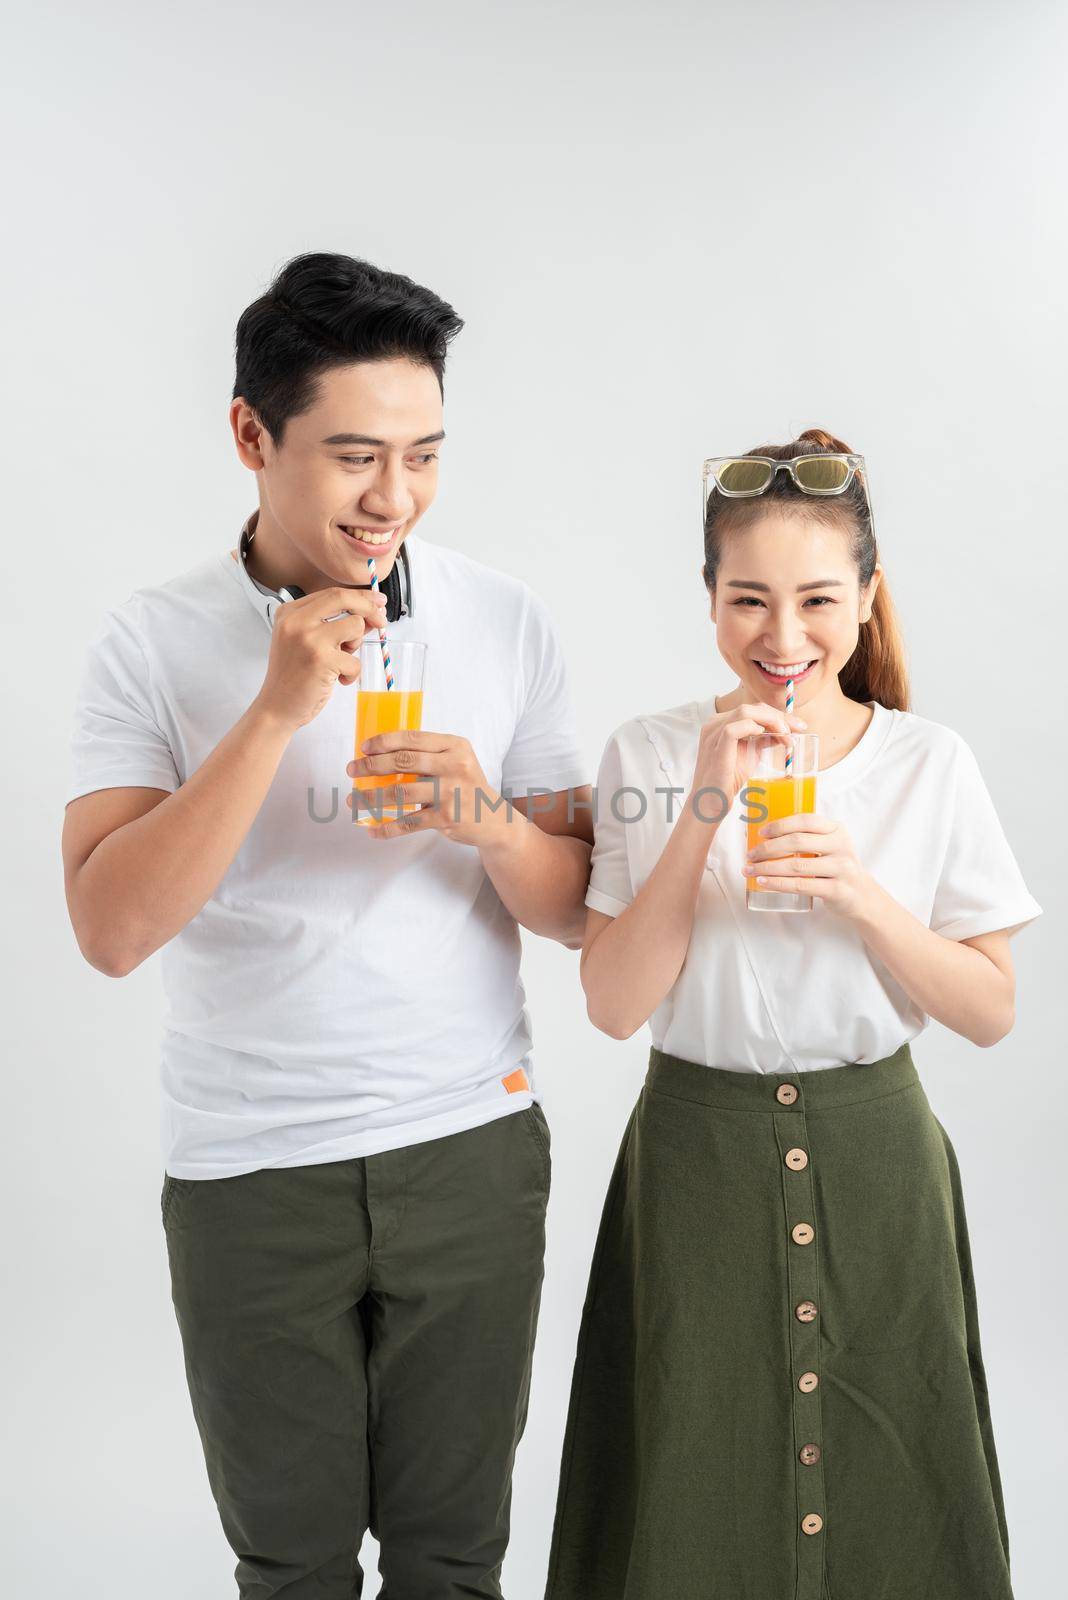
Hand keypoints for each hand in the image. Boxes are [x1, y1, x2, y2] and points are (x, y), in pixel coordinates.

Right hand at [252, 585, 386, 732]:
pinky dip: (352, 673)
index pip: (332, 593)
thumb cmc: (293, 676)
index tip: (377, 601)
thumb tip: (369, 614)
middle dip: (369, 608)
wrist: (276, 706)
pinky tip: (338, 679)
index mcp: (290, 612)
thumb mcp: (305, 641)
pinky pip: (355, 660)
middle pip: (344, 598)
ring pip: (355, 625)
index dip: (360, 596)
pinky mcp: (321, 660)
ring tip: (342, 659)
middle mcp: (296, 621)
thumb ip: (331, 624)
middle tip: (381, 621)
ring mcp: (308, 639)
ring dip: (356, 645)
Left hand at [346, 731, 504, 846]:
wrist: (494, 819)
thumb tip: (383, 754)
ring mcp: (450, 793)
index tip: (364, 748)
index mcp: (454, 746)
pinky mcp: (446, 818)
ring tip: (354, 800)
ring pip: (400, 793)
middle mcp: (454, 766)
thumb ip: (429, 755)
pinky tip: (373, 829)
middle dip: (371, 765)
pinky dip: (388, 828)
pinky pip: (409, 822)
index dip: (384, 742)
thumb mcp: (456, 761)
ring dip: (371, 797)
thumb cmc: (466, 786)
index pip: (413, 738)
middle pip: (403, 762)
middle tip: (352, 769)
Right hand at [690, 701, 808, 815]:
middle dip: (779, 717)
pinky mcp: (716, 747)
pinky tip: (765, 736)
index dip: (778, 715)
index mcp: (722, 722)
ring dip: (771, 721)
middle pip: (753, 708)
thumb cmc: (728, 779)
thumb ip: (763, 739)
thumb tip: (784, 731)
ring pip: (745, 712)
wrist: (711, 801)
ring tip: (786, 735)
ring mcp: (713, 734)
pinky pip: (734, 729)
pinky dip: (752, 728)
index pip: (754, 709)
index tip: (798, 726)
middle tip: (798, 729)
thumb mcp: (750, 753)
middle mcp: (715, 724)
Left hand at [742, 812, 876, 918]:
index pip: (806, 821)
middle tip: (750, 855)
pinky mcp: (837, 890)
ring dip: (767, 868)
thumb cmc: (835, 867)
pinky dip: (778, 884)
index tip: (761, 833)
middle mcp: (841, 846)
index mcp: (837, 829)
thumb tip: (761, 834)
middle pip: (797, 842)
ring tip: (750, 870)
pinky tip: (763, 883)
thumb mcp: (829, 846)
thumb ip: (806, 837)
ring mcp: (841, 868)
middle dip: (768, 848)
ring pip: (796, 866)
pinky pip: (801, 885)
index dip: (780, 825)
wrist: (861, 895)